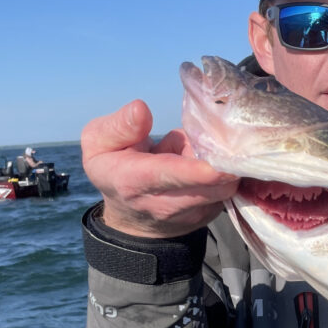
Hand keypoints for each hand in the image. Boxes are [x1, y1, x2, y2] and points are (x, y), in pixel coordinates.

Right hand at [81, 100, 238, 237]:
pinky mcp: (209, 216)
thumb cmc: (114, 169)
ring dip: (225, 165)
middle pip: (210, 186)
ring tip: (205, 148)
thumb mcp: (98, 143)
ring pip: (224, 188)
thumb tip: (142, 109)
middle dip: (225, 160)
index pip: (169, 175)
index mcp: (132, 181)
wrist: (132, 217)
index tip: (222, 163)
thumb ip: (119, 126)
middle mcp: (164, 204)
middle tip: (225, 132)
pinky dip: (227, 174)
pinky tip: (209, 163)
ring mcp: (190, 215)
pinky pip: (229, 192)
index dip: (198, 170)